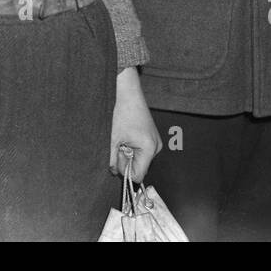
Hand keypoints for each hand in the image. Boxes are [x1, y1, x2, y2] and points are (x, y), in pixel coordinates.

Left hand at [109, 67, 161, 182]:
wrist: (130, 96)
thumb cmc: (123, 115)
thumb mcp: (115, 140)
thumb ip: (114, 160)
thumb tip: (115, 173)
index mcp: (148, 149)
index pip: (138, 175)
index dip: (125, 170)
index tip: (118, 158)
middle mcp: (156, 148)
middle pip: (140, 168)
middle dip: (127, 161)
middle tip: (120, 145)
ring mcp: (157, 143)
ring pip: (141, 160)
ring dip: (130, 155)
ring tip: (124, 139)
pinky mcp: (154, 139)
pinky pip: (144, 153)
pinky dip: (135, 149)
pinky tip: (129, 137)